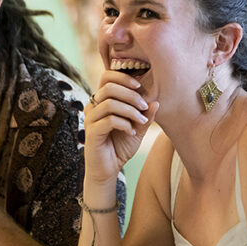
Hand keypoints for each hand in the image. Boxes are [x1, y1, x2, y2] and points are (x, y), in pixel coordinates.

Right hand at [83, 70, 158, 184]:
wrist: (109, 168)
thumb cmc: (121, 146)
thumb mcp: (138, 129)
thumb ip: (146, 116)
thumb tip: (156, 102)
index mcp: (102, 100)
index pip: (107, 76)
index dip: (123, 77)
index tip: (140, 86)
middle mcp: (93, 106)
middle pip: (109, 87)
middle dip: (131, 95)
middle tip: (145, 107)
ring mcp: (90, 119)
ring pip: (110, 102)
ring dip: (130, 110)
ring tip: (142, 121)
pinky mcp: (91, 132)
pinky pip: (109, 120)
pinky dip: (125, 124)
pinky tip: (132, 132)